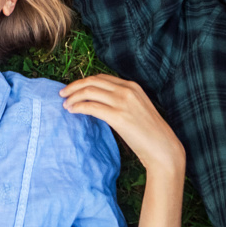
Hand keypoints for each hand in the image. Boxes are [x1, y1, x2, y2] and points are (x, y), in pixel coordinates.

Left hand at [61, 74, 184, 174]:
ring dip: (73, 97)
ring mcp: (123, 102)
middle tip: (62, 94)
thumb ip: (122, 101)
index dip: (84, 82)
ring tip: (65, 104)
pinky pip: (91, 107)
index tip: (73, 89)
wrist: (163, 148)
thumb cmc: (150, 133)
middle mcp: (127, 90)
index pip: (101, 78)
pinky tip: (72, 111)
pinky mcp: (118, 116)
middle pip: (92, 81)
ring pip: (89, 91)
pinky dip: (78, 107)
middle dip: (74, 86)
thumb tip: (99, 102)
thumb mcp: (137, 109)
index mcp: (133, 86)